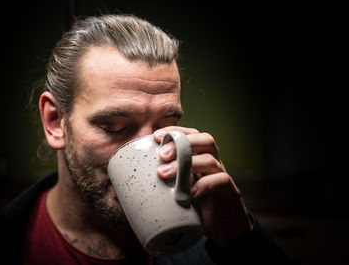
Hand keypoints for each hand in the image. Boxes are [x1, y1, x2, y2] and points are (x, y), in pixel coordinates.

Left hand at [153, 126, 252, 246]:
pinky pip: (221, 181)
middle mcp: (213, 163)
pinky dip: (205, 184)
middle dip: (182, 143)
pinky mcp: (229, 193)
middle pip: (205, 140)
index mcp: (200, 158)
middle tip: (161, 155)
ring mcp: (222, 176)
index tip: (155, 136)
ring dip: (186, 164)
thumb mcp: (178, 190)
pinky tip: (190, 193)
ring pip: (210, 160)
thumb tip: (129, 186)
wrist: (223, 228)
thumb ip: (163, 184)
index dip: (176, 132)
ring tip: (164, 174)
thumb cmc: (196, 206)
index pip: (192, 135)